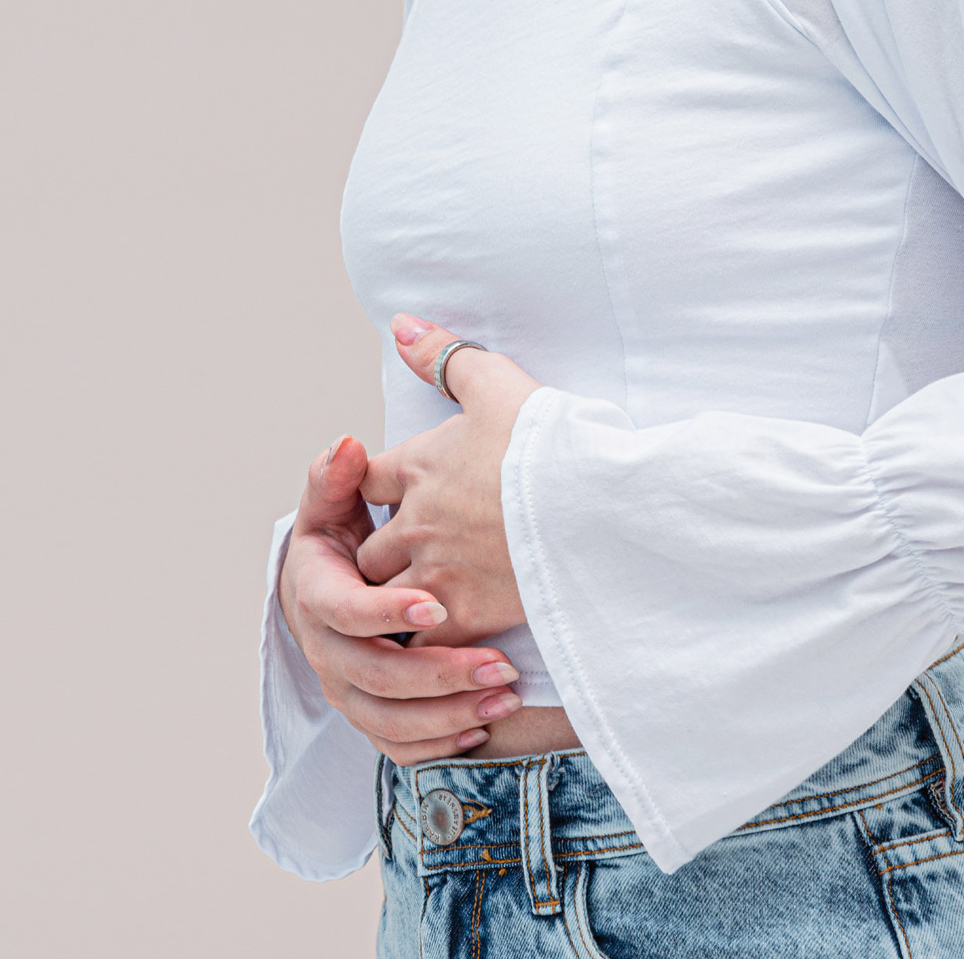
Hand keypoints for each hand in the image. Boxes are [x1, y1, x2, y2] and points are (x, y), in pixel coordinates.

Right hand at [277, 434, 524, 763]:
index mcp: (316, 597)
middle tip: (500, 663)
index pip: (347, 613)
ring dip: (449, 714)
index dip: (388, 612)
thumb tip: (348, 445)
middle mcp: (326, 652)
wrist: (323, 586)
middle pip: (376, 677)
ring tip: (506, 695)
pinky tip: (483, 725)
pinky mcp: (369, 713)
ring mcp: (346, 688)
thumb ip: (337, 476)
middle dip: (439, 674)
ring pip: (390, 720)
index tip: (437, 604)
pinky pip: (398, 745)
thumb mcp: (331, 502)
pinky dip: (438, 743)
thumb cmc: (339, 536)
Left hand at [356, 315, 542, 648]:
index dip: (378, 487)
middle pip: (370, 549)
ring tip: (425, 603)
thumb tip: (400, 323)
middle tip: (414, 558)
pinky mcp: (463, 613)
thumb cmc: (550, 441)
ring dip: (400, 601)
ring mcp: (434, 572)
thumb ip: (443, 356)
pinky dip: (428, 640)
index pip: (366, 480)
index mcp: (417, 466)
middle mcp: (415, 521)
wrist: (596, 503)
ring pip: (385, 598)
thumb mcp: (496, 383)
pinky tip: (446, 640)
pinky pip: (421, 638)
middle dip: (385, 553)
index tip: (398, 494)